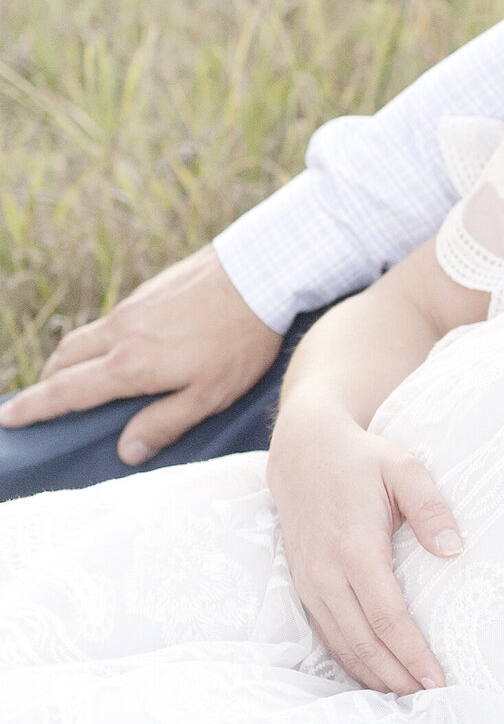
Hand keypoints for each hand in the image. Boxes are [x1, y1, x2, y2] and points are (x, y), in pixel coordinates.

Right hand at [0, 247, 282, 464]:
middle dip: (46, 385)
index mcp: (129, 365)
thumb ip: (165, 423)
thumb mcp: (210, 394)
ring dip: (69, 361)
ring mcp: (132, 307)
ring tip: (73, 380)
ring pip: (84, 337)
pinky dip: (97, 341)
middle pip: (64, 360)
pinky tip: (118, 350)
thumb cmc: (240, 339)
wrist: (259, 272)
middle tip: (37, 405)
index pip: (66, 392)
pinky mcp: (148, 290)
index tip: (7, 418)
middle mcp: (120, 332)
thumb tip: (126, 451)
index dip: (33, 408)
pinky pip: (109, 321)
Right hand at [266, 403, 458, 693]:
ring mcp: (310, 582)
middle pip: (363, 641)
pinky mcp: (303, 585)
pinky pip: (327, 634)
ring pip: (341, 644)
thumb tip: (454, 551)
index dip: (411, 652)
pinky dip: (350, 661)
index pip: (386, 616)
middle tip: (430, 701)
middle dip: (396, 677)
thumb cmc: (362, 459)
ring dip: (373, 676)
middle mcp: (326, 572)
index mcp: (354, 547)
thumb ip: (431, 508)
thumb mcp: (404, 469)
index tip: (437, 679)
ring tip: (407, 699)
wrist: (303, 451)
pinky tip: (374, 676)